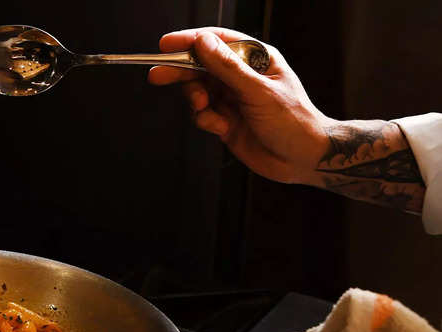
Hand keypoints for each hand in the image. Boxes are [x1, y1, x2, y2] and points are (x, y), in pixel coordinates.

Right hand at [148, 27, 332, 183]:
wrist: (304, 159)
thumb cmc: (294, 121)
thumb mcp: (259, 92)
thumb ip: (228, 68)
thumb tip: (203, 43)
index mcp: (255, 59)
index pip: (217, 41)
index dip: (190, 41)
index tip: (166, 45)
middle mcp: (241, 77)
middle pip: (201, 66)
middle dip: (180, 71)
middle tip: (157, 75)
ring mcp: (232, 100)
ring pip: (198, 92)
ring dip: (196, 100)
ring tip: (204, 108)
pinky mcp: (225, 122)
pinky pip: (202, 116)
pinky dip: (206, 121)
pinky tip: (220, 127)